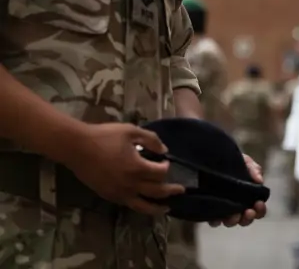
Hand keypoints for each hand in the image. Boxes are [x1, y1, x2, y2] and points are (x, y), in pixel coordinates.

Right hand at [63, 123, 184, 215]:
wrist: (76, 147)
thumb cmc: (104, 136)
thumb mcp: (131, 131)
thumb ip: (151, 139)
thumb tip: (164, 150)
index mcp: (137, 167)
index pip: (160, 173)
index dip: (166, 167)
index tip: (165, 161)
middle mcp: (131, 184)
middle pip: (157, 191)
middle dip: (171, 191)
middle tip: (181, 191)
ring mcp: (119, 192)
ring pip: (143, 206)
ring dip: (157, 207)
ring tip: (167, 208)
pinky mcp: (109, 196)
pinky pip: (129, 204)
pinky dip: (140, 206)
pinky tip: (144, 204)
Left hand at [209, 154, 266, 226]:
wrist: (212, 158)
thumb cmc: (232, 162)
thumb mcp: (245, 162)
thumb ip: (254, 169)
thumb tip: (260, 180)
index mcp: (248, 198)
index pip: (257, 210)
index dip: (260, 210)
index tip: (259, 203)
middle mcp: (237, 206)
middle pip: (245, 220)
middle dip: (248, 218)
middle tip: (249, 211)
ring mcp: (223, 209)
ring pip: (230, 222)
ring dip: (234, 221)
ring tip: (234, 215)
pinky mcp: (210, 209)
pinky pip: (213, 220)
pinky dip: (216, 221)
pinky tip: (217, 218)